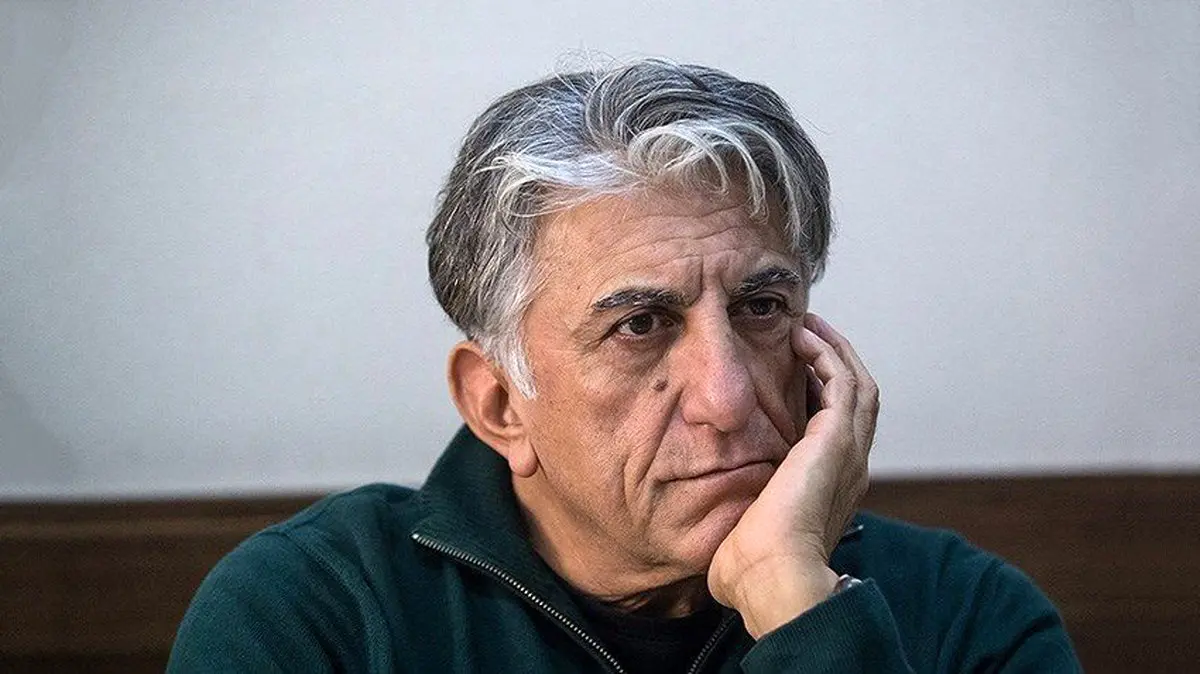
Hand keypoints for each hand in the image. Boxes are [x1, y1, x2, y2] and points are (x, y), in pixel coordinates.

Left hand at [707, 312, 878, 637]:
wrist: (772, 576)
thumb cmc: (751, 568)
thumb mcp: (745, 532)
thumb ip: (739, 517)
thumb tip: (711, 522)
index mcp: (832, 490)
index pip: (838, 431)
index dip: (823, 398)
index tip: (797, 375)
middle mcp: (849, 469)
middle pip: (857, 401)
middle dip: (835, 365)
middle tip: (809, 338)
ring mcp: (848, 452)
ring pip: (857, 384)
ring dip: (834, 351)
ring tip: (808, 328)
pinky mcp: (837, 439)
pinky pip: (841, 380)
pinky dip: (826, 354)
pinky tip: (803, 337)